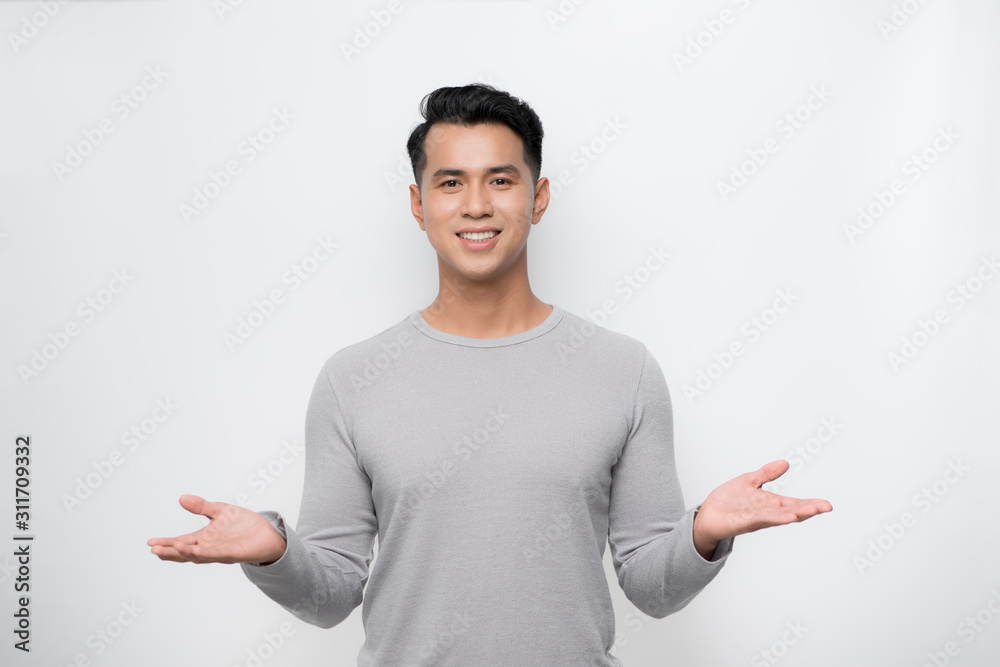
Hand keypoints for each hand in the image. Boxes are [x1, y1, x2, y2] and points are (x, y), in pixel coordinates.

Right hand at [147, 494, 286, 564]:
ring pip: (200, 555)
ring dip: (186, 552)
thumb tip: (181, 499)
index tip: (150, 543)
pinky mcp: (235, 554)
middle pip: (186, 551)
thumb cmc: (242, 524)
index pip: (181, 542)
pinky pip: (219, 554)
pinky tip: (198, 550)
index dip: (166, 543)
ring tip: (172, 547)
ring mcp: (221, 553)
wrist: (266, 533)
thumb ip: (201, 506)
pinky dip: (207, 553)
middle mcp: (209, 548)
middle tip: (154, 549)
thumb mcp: (220, 511)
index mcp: (204, 538)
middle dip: (171, 551)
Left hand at [692, 460, 831, 557]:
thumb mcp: (749, 481)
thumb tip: (785, 463)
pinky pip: (759, 520)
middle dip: (808, 509)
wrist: (708, 515)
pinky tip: (784, 517)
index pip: (794, 504)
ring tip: (810, 511)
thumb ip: (767, 473)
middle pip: (791, 511)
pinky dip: (772, 518)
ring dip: (794, 514)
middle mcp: (766, 513)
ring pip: (778, 517)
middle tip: (826, 507)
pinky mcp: (742, 523)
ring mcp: (755, 519)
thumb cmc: (728, 501)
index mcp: (769, 504)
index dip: (810, 504)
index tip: (827, 504)